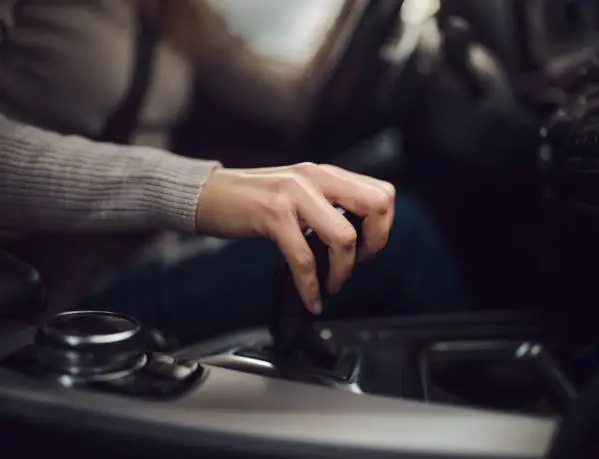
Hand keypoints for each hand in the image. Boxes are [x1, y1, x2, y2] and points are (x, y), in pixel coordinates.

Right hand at [196, 163, 394, 313]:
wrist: (207, 194)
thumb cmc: (252, 199)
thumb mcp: (298, 192)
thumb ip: (327, 204)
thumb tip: (357, 236)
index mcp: (325, 174)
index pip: (382, 193)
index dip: (382, 227)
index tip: (365, 248)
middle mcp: (315, 178)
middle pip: (376, 205)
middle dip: (375, 243)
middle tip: (358, 263)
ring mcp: (294, 194)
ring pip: (344, 236)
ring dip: (342, 270)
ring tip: (330, 283)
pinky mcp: (273, 214)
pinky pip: (304, 257)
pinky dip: (310, 286)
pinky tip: (311, 299)